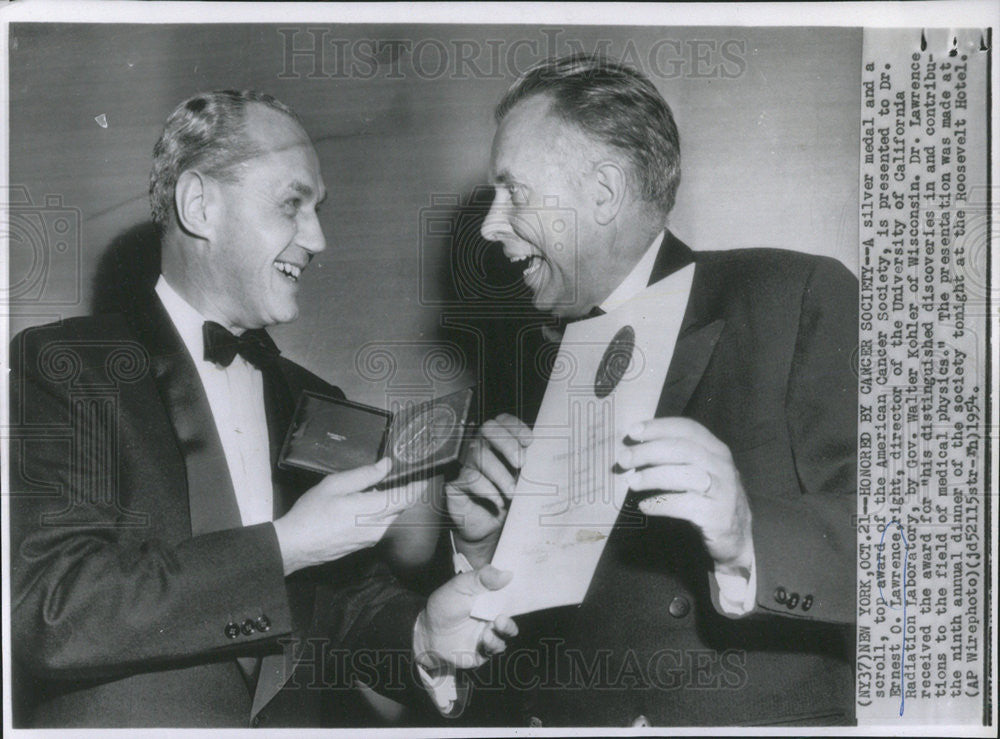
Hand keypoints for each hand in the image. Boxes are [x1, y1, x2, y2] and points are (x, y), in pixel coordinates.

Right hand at [273, 458, 418, 574]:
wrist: (295, 546)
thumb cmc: (311, 514)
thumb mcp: (335, 485)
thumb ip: (364, 475)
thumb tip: (386, 465)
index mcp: (372, 511)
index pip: (408, 497)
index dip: (419, 484)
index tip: (424, 473)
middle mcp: (378, 528)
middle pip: (403, 508)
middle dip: (408, 491)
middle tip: (405, 474)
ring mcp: (372, 539)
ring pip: (393, 517)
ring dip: (394, 502)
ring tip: (383, 486)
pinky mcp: (365, 544)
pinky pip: (383, 525)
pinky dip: (383, 512)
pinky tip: (368, 502)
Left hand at [414, 565, 517, 669]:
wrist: (428, 633)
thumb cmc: (444, 606)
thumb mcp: (460, 586)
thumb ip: (482, 578)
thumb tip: (507, 574)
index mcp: (491, 595)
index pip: (511, 590)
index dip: (519, 588)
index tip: (524, 586)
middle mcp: (494, 612)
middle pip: (515, 611)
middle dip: (517, 611)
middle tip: (506, 610)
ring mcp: (492, 631)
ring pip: (509, 631)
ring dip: (506, 628)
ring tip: (496, 623)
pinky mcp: (486, 649)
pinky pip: (497, 647)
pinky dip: (494, 642)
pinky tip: (485, 637)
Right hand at [445, 414, 530, 564]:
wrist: (492, 529)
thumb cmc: (510, 500)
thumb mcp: (525, 480)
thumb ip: (532, 464)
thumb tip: (549, 453)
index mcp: (498, 442)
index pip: (502, 421)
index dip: (515, 427)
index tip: (530, 441)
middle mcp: (480, 448)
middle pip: (488, 429)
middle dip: (507, 444)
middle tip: (521, 463)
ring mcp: (466, 464)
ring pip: (479, 454)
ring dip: (500, 474)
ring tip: (513, 493)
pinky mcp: (455, 483)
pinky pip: (470, 478)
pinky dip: (488, 490)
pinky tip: (498, 502)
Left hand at [618, 417, 753, 571]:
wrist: (736, 538)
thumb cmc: (707, 499)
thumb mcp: (699, 472)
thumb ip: (676, 458)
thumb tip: (634, 448)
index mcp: (717, 450)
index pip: (688, 429)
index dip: (659, 427)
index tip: (632, 432)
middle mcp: (723, 466)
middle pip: (683, 449)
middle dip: (649, 451)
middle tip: (624, 459)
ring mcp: (723, 491)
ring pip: (686, 475)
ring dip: (653, 477)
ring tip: (631, 482)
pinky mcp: (718, 516)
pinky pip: (685, 505)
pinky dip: (661, 504)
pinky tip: (645, 506)